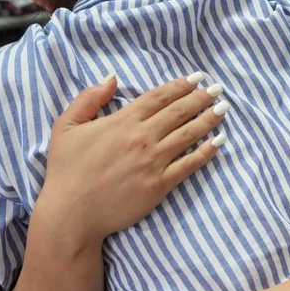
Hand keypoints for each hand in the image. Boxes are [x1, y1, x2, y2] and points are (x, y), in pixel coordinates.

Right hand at [40, 73, 227, 241]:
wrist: (72, 213)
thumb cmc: (67, 170)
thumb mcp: (66, 126)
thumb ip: (88, 98)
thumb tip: (112, 77)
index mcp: (122, 121)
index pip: (159, 97)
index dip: (181, 85)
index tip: (198, 78)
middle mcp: (142, 138)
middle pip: (179, 112)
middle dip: (201, 98)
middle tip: (218, 90)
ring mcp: (153, 161)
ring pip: (189, 135)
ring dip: (208, 120)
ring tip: (223, 109)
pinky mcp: (160, 184)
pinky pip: (189, 164)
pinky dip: (206, 151)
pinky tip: (219, 142)